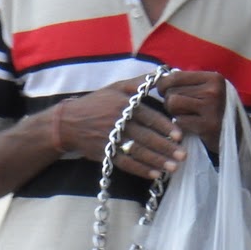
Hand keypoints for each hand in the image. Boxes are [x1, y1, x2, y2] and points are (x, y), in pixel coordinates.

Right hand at [54, 78, 186, 179]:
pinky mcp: (104, 154)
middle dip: (165, 147)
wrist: (68, 122)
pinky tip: (154, 174)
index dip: (165, 127)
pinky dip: (140, 169)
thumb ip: (139, 83)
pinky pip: (124, 164)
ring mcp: (111, 140)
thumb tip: (163, 74)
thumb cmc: (96, 103)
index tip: (179, 136)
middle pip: (146, 137)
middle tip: (182, 156)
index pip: (149, 117)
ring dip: (156, 161)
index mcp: (125, 106)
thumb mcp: (116, 87)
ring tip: (173, 167)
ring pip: (137, 152)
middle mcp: (119, 123)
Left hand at [159, 70, 228, 153]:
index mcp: (214, 78)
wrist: (238, 134)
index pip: (176, 76)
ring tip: (184, 115)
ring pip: (172, 104)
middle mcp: (214, 90)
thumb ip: (189, 83)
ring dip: (173, 112)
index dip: (163, 84)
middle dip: (169, 102)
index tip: (162, 90)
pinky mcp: (207, 125)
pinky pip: (179, 121)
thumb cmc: (217, 110)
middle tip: (179, 108)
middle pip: (171, 92)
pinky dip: (180, 125)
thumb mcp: (209, 90)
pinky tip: (191, 126)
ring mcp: (211, 108)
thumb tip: (159, 79)